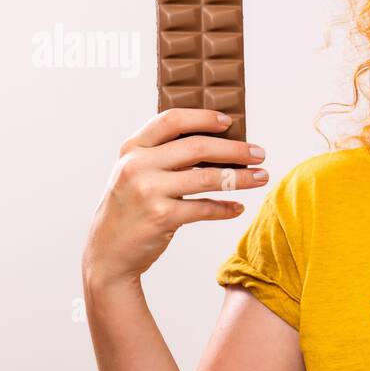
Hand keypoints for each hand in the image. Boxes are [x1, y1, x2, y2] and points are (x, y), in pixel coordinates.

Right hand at [81, 109, 268, 288]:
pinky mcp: (162, 217)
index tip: (229, 121)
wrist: (107, 252)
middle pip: (197, 147)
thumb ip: (162, 155)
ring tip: (262, 176)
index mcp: (132, 148)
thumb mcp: (134, 173)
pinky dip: (226, 208)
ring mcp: (149, 192)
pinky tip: (238, 208)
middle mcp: (138, 166)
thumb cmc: (129, 208)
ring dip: (241, 177)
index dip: (203, 117)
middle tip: (259, 153)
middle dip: (235, 149)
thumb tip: (216, 142)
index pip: (171, 120)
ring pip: (207, 178)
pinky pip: (205, 209)